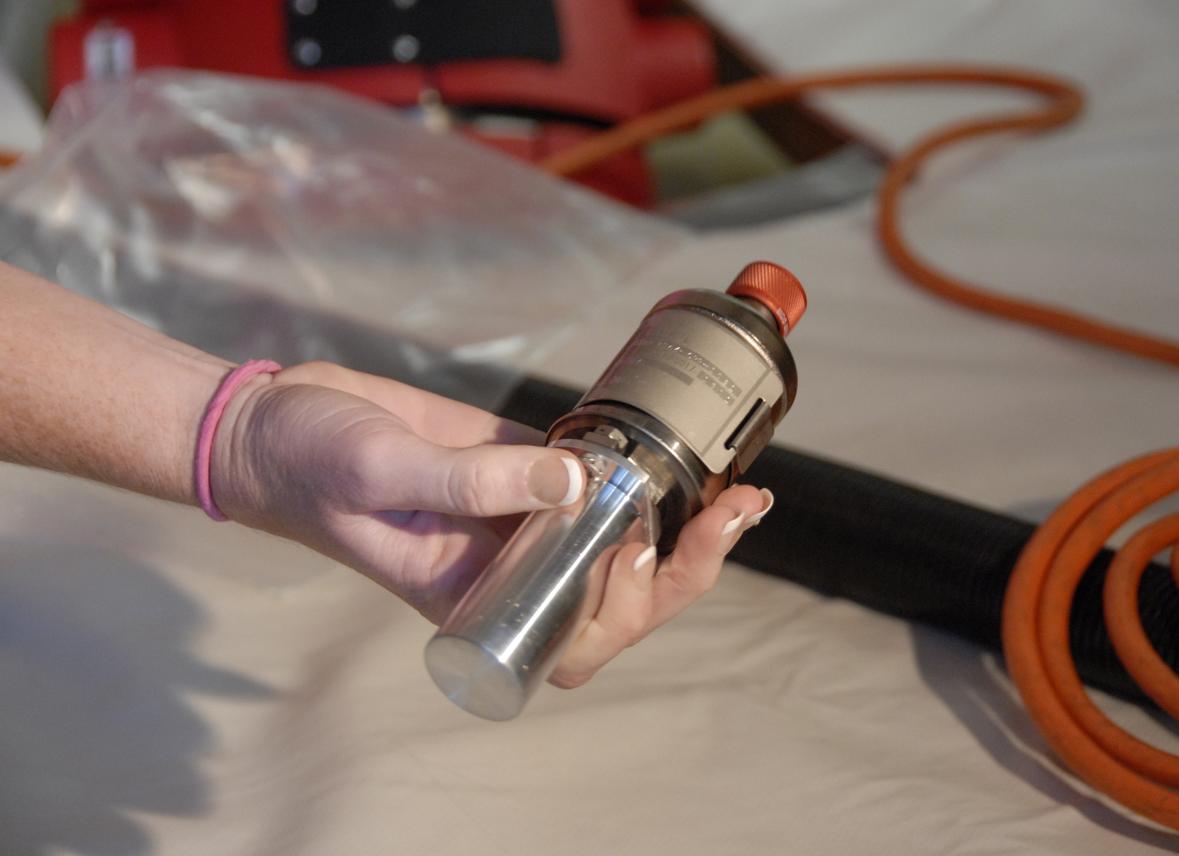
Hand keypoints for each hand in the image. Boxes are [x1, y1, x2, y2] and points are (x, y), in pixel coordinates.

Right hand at [211, 361, 771, 687]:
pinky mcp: (522, 466)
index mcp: (477, 598)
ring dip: (682, 524)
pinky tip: (681, 451)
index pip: (575, 635)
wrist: (279, 422)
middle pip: (618, 595)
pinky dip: (642, 473)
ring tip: (740, 491)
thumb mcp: (380, 472)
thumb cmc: (312, 466)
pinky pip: (596, 480)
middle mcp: (510, 568)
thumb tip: (576, 482)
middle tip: (737, 511)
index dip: (629, 605)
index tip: (646, 546)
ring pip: (619, 540)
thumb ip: (467, 480)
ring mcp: (521, 517)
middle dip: (686, 566)